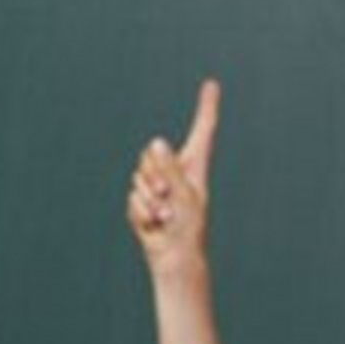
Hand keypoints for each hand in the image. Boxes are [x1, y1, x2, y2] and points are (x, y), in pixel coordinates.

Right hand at [127, 79, 220, 275]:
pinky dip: (141, 213)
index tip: (211, 84)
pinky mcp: (142, 203)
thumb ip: (169, 169)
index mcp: (194, 167)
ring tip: (164, 216)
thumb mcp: (183, 196)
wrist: (174, 259)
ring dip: (149, 199)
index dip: (207, 108)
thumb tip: (157, 143)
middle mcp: (175, 172)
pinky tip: (154, 224)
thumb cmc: (188, 229)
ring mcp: (156, 187)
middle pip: (152, 154)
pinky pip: (132, 198)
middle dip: (155, 174)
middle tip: (166, 196)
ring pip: (138, 178)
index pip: (203, 131)